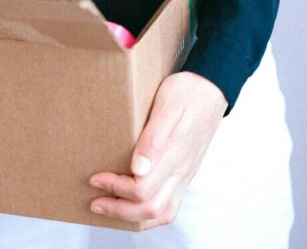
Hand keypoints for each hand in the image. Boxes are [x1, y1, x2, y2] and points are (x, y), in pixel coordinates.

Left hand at [89, 71, 226, 227]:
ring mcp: (186, 175)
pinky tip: (133, 206)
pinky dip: (149, 214)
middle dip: (119, 210)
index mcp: (174, 155)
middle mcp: (182, 171)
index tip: (95, 178)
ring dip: (134, 217)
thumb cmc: (186, 93)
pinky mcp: (186, 174)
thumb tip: (138, 169)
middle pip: (151, 209)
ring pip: (163, 213)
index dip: (115, 188)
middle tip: (95, 202)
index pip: (142, 189)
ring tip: (110, 208)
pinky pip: (170, 206)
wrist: (211, 88)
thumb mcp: (166, 106)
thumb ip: (153, 139)